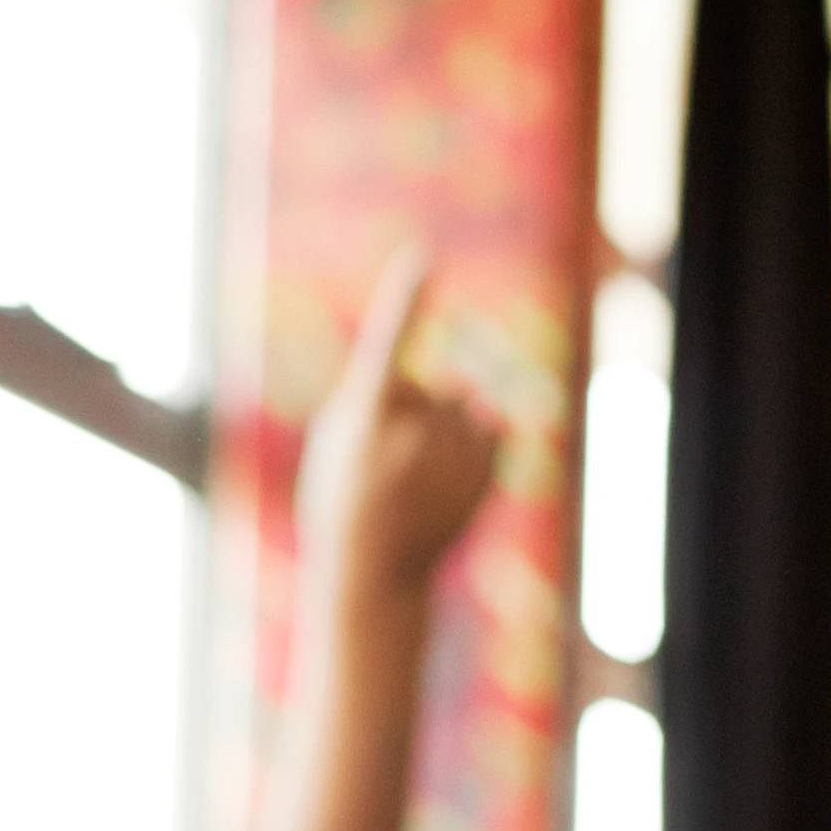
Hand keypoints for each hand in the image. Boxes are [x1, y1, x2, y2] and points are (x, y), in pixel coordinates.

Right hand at [297, 249, 503, 601]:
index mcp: (365, 412)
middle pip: (425, 387)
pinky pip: (492, 426)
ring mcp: (455, 449)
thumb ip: (381, 394)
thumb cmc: (342, 498)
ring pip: (461, 406)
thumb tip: (460, 386)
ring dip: (445, 428)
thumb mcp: (338, 439)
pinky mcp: (488, 469)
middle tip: (385, 464)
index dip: (405, 297)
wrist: (373, 571)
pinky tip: (449, 477)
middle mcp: (416, 426)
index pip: (387, 338)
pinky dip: (477, 441)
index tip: (422, 258)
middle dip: (412, 411)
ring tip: (417, 477)